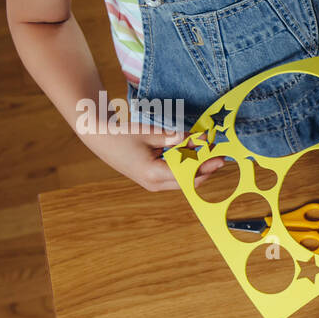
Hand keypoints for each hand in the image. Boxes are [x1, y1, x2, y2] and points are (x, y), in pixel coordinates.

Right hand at [86, 129, 225, 191]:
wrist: (98, 138)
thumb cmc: (121, 134)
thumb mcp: (150, 134)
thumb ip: (175, 138)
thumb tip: (198, 138)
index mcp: (153, 174)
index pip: (187, 175)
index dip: (205, 166)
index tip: (219, 156)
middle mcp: (155, 184)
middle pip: (189, 181)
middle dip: (206, 169)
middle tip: (220, 156)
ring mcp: (153, 184)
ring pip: (183, 180)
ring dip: (196, 168)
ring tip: (208, 153)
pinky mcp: (152, 179)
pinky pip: (175, 176)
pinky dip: (185, 166)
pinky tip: (193, 154)